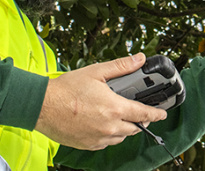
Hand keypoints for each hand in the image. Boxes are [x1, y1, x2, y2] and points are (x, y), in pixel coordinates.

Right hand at [34, 53, 167, 149]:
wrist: (42, 106)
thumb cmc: (66, 89)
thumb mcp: (96, 72)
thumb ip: (121, 66)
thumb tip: (139, 59)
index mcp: (114, 108)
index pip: (144, 114)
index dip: (156, 114)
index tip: (162, 113)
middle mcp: (109, 127)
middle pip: (135, 128)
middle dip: (141, 120)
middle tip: (140, 112)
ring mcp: (99, 138)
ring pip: (121, 137)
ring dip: (125, 128)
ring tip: (120, 116)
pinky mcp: (88, 145)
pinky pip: (107, 143)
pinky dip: (111, 135)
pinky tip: (104, 124)